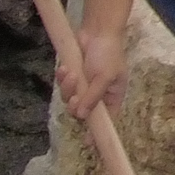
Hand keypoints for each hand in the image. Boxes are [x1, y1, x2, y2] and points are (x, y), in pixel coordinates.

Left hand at [59, 8, 125, 122]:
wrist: (97, 31)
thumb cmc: (108, 54)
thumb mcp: (104, 77)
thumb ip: (93, 97)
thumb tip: (82, 116)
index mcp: (112, 97)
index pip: (105, 120)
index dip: (97, 132)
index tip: (88, 143)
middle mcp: (97, 95)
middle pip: (82, 111)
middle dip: (75, 104)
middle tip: (75, 97)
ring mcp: (83, 86)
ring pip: (69, 98)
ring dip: (67, 87)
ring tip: (71, 74)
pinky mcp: (72, 77)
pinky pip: (63, 85)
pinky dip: (62, 78)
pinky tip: (65, 68)